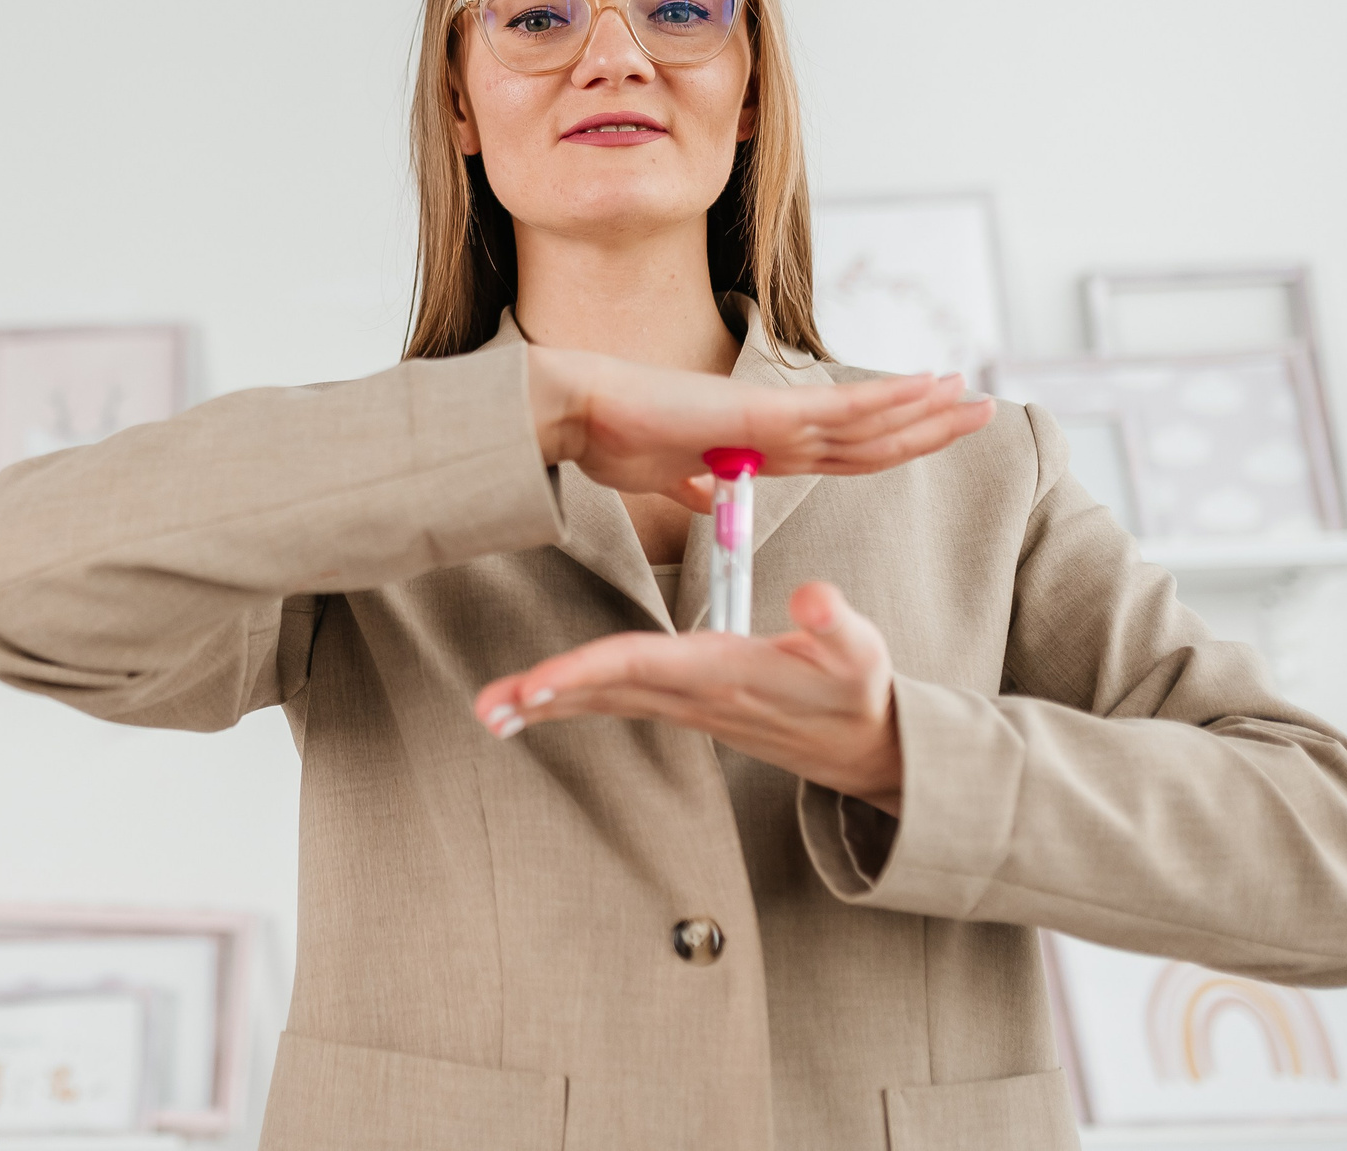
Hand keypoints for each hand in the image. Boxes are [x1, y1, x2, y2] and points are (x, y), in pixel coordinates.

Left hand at [472, 581, 904, 813]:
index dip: (587, 670)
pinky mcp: (680, 704)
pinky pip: (612, 700)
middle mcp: (691, 694)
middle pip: (603, 689)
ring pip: (600, 699)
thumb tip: (816, 598)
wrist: (863, 748)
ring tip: (486, 708)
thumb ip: (836, 625)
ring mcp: (681, 704)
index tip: (536, 684)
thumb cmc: (858, 689)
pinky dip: (567, 699)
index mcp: (722, 673)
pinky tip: (529, 701)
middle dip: (543, 695)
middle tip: (483, 706)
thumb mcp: (862, 653)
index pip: (641, 667)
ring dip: (543, 702)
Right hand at [526, 347, 988, 513]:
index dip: (891, 442)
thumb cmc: (609, 438)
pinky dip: (890, 398)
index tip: (930, 431)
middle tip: (980, 406)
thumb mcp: (660, 477)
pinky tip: (929, 388)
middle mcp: (775, 427)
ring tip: (975, 397)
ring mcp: (772, 415)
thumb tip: (702, 497)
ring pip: (869, 419)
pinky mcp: (762, 411)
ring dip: (927, 409)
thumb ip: (691, 487)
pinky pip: (842, 408)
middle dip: (928, 423)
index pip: (843, 450)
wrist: (577, 409)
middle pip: (870, 433)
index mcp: (758, 446)